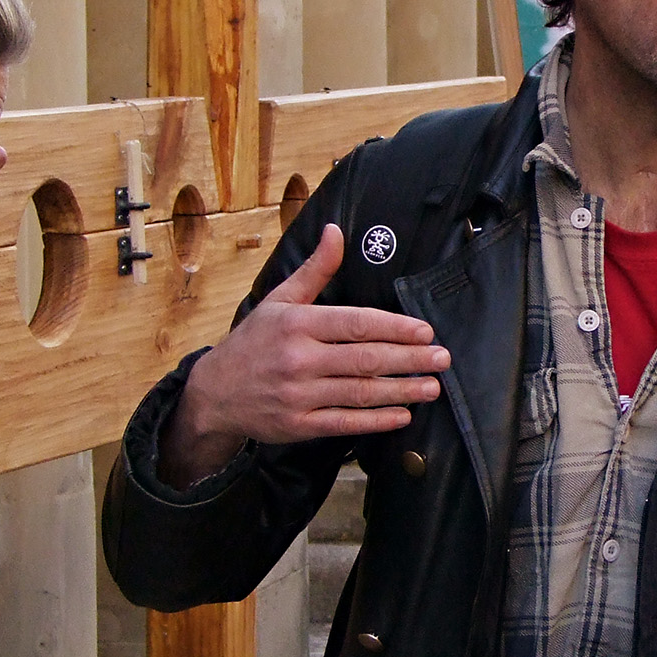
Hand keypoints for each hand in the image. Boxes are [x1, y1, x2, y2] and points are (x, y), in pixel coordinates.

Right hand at [159, 223, 450, 485]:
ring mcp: (298, 395)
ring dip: (401, 391)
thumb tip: (336, 231)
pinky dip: (376, 420)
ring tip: (432, 387)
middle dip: (409, 359)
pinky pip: (345, 422)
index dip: (394, 327)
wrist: (215, 393)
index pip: (355, 324)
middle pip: (365, 359)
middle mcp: (298, 359)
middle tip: (442, 358)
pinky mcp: (298, 425)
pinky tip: (402, 415)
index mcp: (297, 324)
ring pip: (360, 392)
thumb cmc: (254, 342)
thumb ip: (315, 270)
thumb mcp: (279, 300)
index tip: (425, 330)